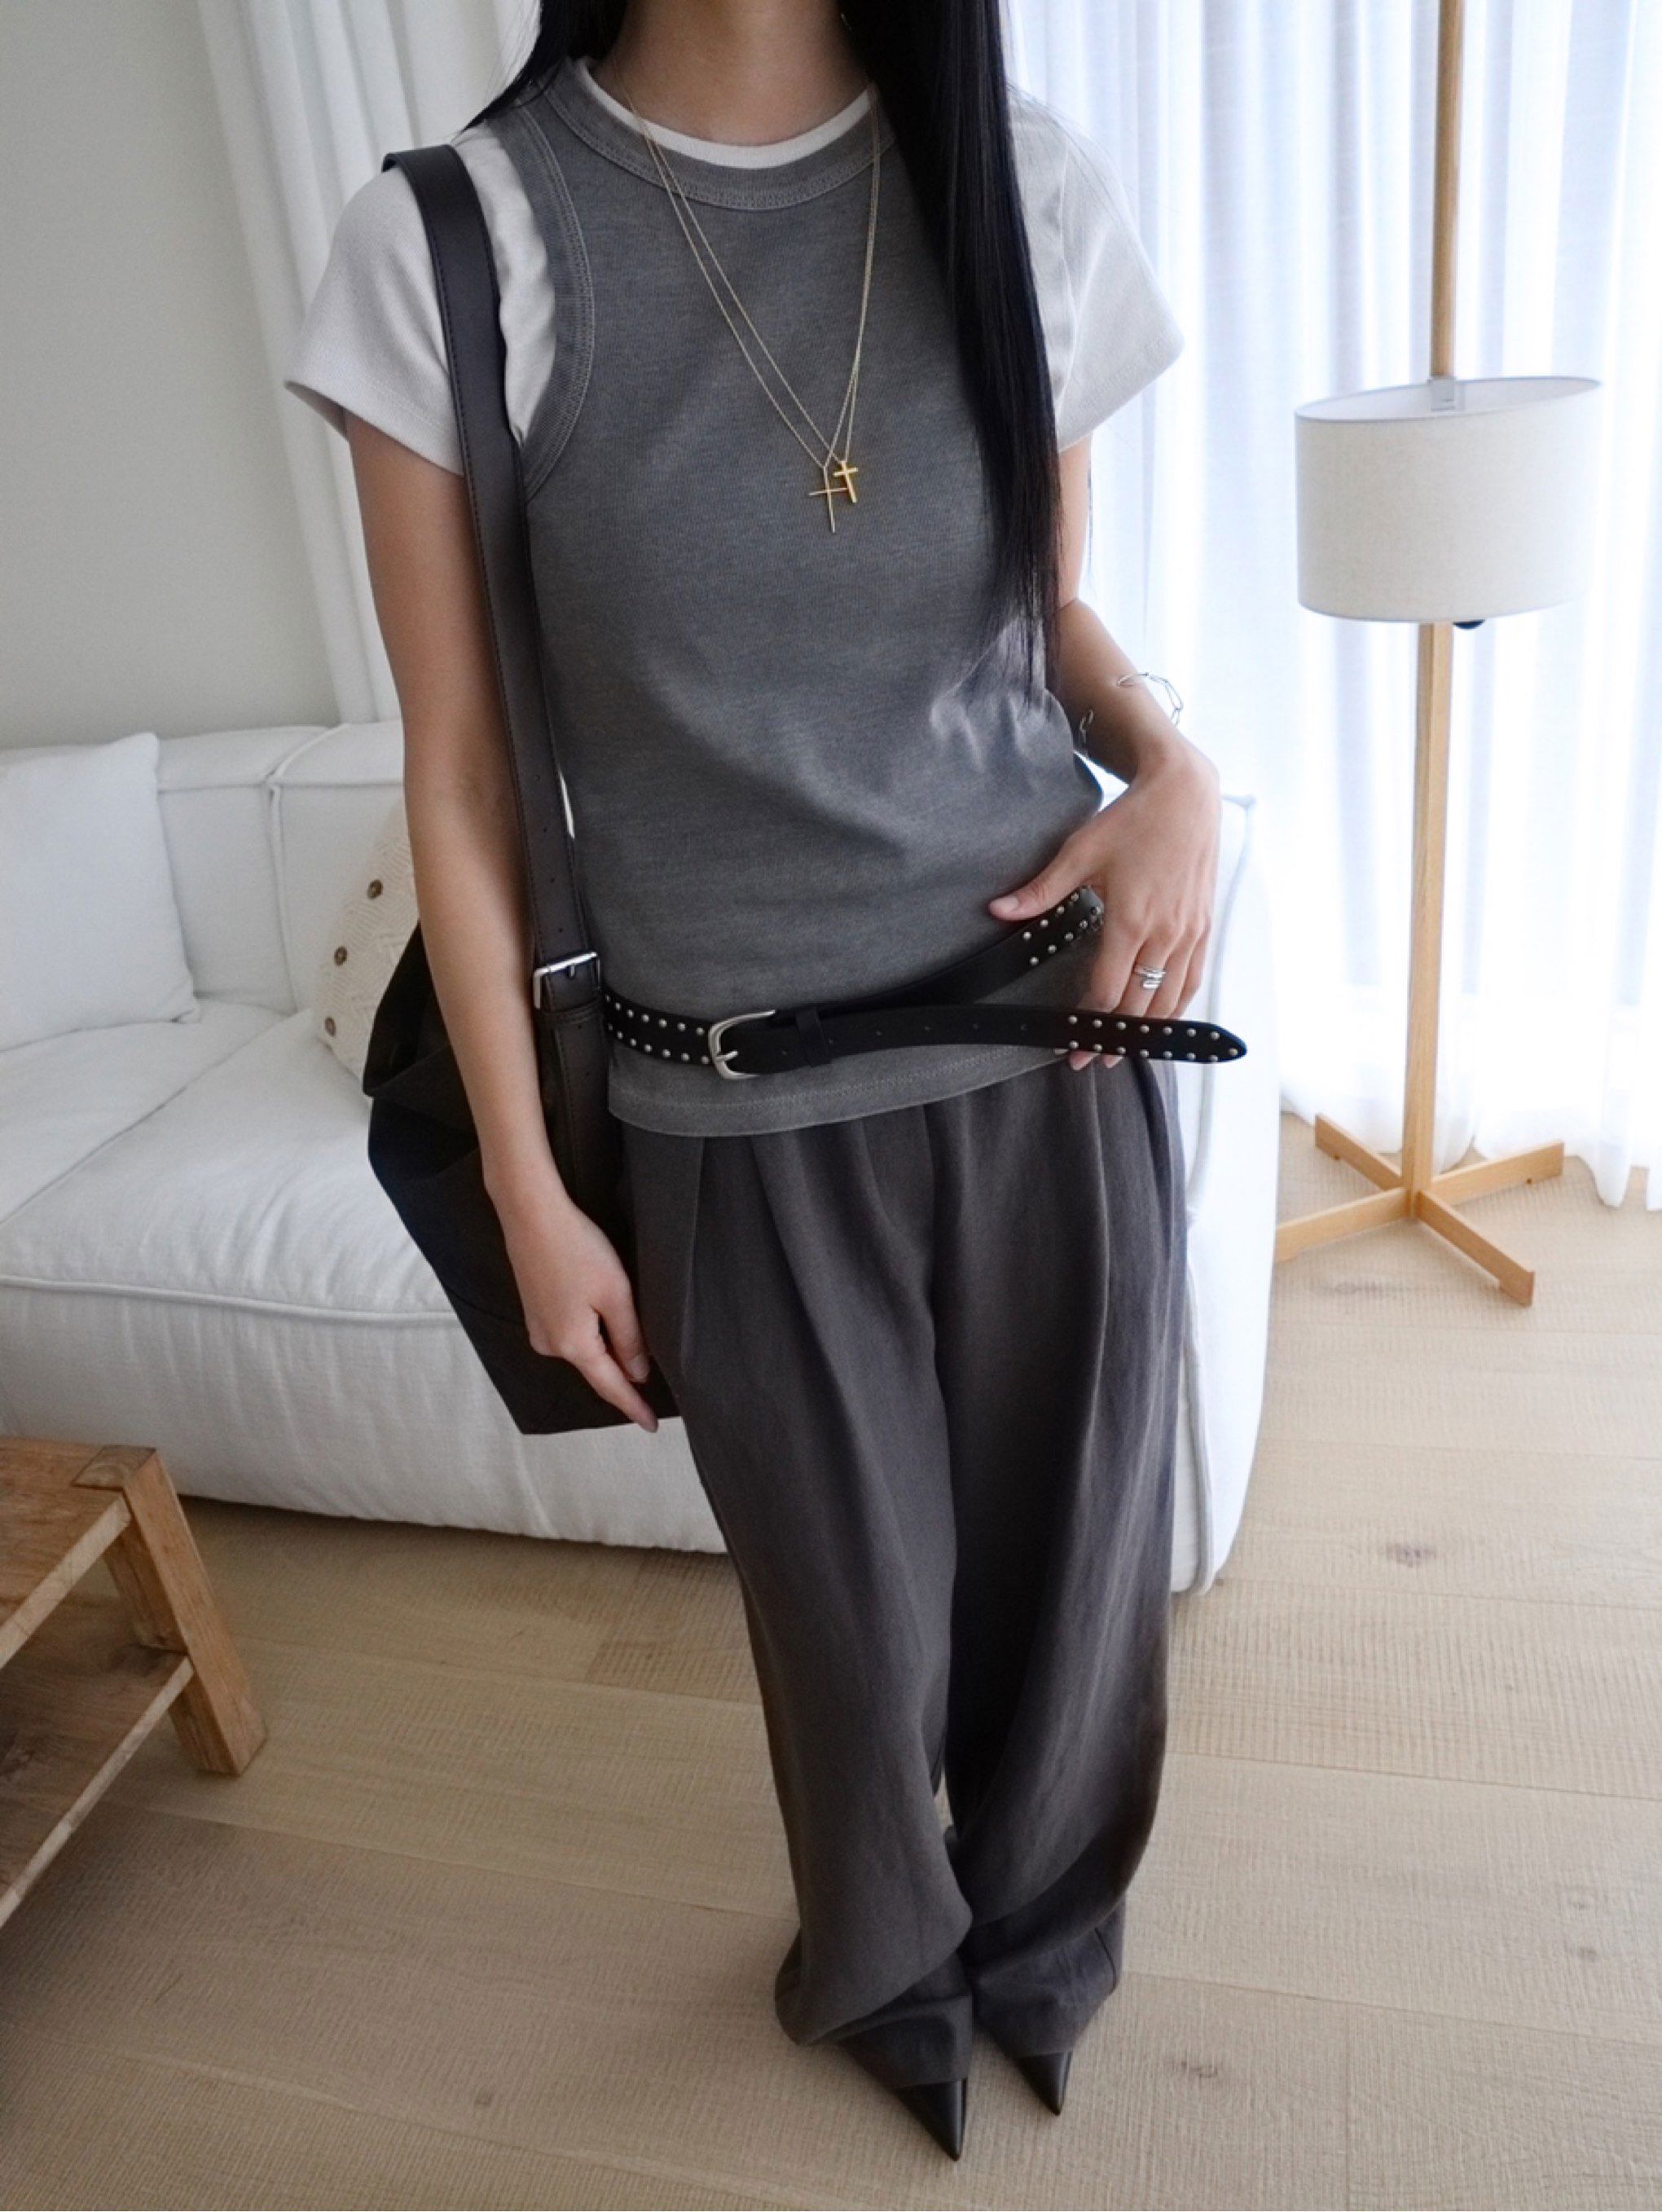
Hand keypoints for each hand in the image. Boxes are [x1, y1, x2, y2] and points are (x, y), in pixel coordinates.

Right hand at [486, 1165, 659, 1429]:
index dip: (633, 1406)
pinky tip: (605, 1332)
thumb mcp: (615, 1294)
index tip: (651, 1427)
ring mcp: (538, 1328)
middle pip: (596, 1369)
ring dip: (607, 1357)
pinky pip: (570, 1336)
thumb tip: (638, 1373)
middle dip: (622, 1381)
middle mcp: (551, 1345)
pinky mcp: (535, 1310)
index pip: (611, 1386)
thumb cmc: (578, 1249)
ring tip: (634, 1366)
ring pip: (583, 1351)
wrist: (531, 1214)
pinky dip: (591, 1340)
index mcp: (573, 1345)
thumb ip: (629, 1337)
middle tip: (651, 1398)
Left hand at [989, 734, 1221, 1071]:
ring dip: (1147, 1031)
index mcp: (1131, 921)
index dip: (1088, 1022)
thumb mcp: (1079, 852)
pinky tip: (1163, 1021)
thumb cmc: (1132, 821)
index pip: (1108, 991)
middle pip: (1139, 1005)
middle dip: (1113, 1037)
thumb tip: (998, 911)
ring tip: (1124, 1050)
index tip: (1070, 1043)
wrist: (1184, 795)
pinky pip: (1192, 980)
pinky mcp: (1203, 926)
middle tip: (1090, 1061)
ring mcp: (1189, 933)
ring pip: (1170, 999)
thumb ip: (1040, 891)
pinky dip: (1177, 1007)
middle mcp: (1165, 934)